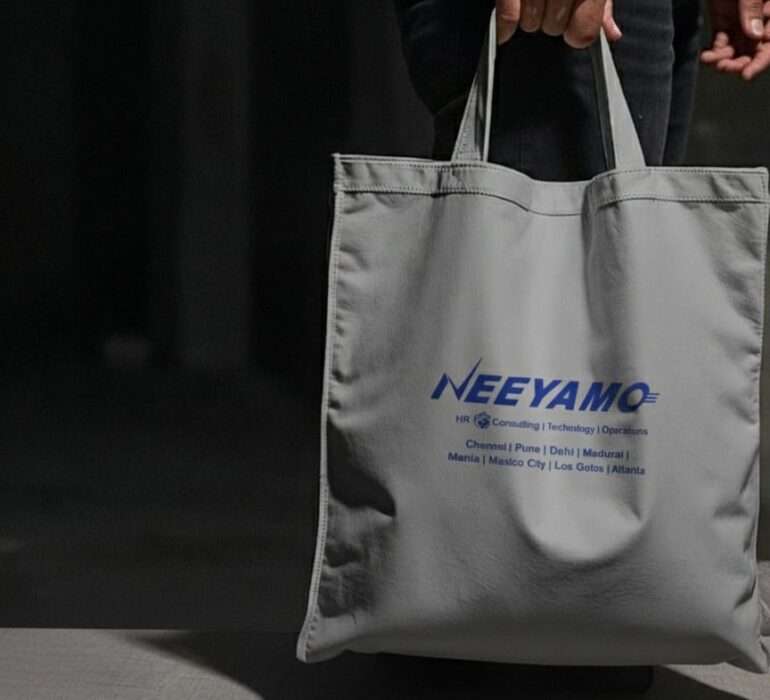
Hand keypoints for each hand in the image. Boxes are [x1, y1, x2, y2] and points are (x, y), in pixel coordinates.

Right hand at [496, 0, 621, 47]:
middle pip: (555, 28)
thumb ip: (601, 5)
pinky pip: (508, 17)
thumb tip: (610, 34)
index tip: (573, 28)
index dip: (578, 34)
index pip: (584, 32)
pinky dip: (505, 28)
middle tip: (551, 3)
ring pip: (532, 24)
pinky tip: (506, 31)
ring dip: (531, 17)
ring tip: (533, 1)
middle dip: (552, 19)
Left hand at [701, 0, 769, 79]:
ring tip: (712, 62)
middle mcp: (761, 17)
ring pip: (736, 48)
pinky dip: (714, 52)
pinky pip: (721, 42)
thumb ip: (753, 8)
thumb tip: (755, 36)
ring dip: (725, 60)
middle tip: (725, 69)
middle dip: (740, 63)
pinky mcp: (725, 19)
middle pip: (754, 48)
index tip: (746, 74)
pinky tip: (706, 58)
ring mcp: (743, 19)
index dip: (762, 60)